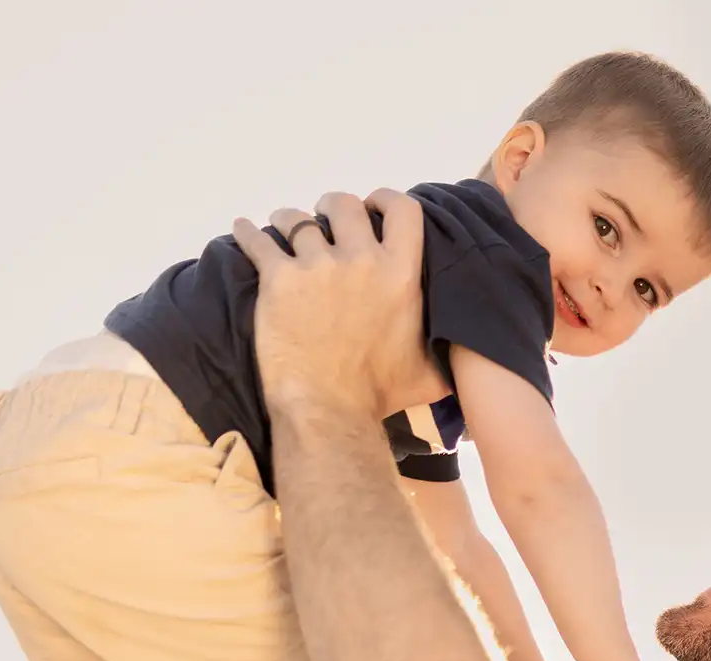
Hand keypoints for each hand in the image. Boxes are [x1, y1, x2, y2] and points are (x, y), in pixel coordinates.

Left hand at [230, 190, 449, 424]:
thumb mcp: (429, 372)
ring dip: (288, 221)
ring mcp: (316, 266)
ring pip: (295, 219)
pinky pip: (256, 241)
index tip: (372, 207)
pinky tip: (242, 229)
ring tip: (281, 231)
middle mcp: (361, 259)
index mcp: (401, 273)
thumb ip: (446, 354)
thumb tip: (467, 359)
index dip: (384, 200)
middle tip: (322, 222)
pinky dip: (247, 233)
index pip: (401, 209)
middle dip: (332, 207)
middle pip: (344, 204)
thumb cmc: (380, 395)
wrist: (329, 410)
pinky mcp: (278, 279)